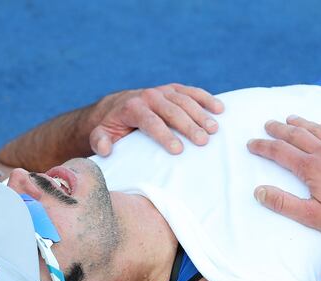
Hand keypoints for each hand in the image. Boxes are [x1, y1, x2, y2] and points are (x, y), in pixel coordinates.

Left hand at [88, 84, 223, 155]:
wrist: (115, 106)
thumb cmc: (111, 127)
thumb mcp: (100, 135)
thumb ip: (100, 141)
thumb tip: (105, 149)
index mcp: (132, 108)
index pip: (151, 122)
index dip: (164, 135)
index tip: (178, 150)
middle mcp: (149, 96)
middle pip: (172, 111)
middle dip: (188, 126)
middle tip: (203, 141)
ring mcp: (162, 91)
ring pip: (185, 101)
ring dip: (201, 114)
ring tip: (215, 129)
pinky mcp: (172, 90)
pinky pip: (191, 92)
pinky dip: (206, 98)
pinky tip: (219, 109)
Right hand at [247, 116, 320, 239]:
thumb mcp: (311, 216)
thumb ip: (283, 203)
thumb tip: (259, 191)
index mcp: (311, 168)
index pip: (280, 152)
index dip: (263, 147)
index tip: (252, 144)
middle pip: (297, 135)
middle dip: (279, 129)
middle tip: (268, 124)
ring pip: (318, 129)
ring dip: (302, 123)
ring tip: (291, 119)